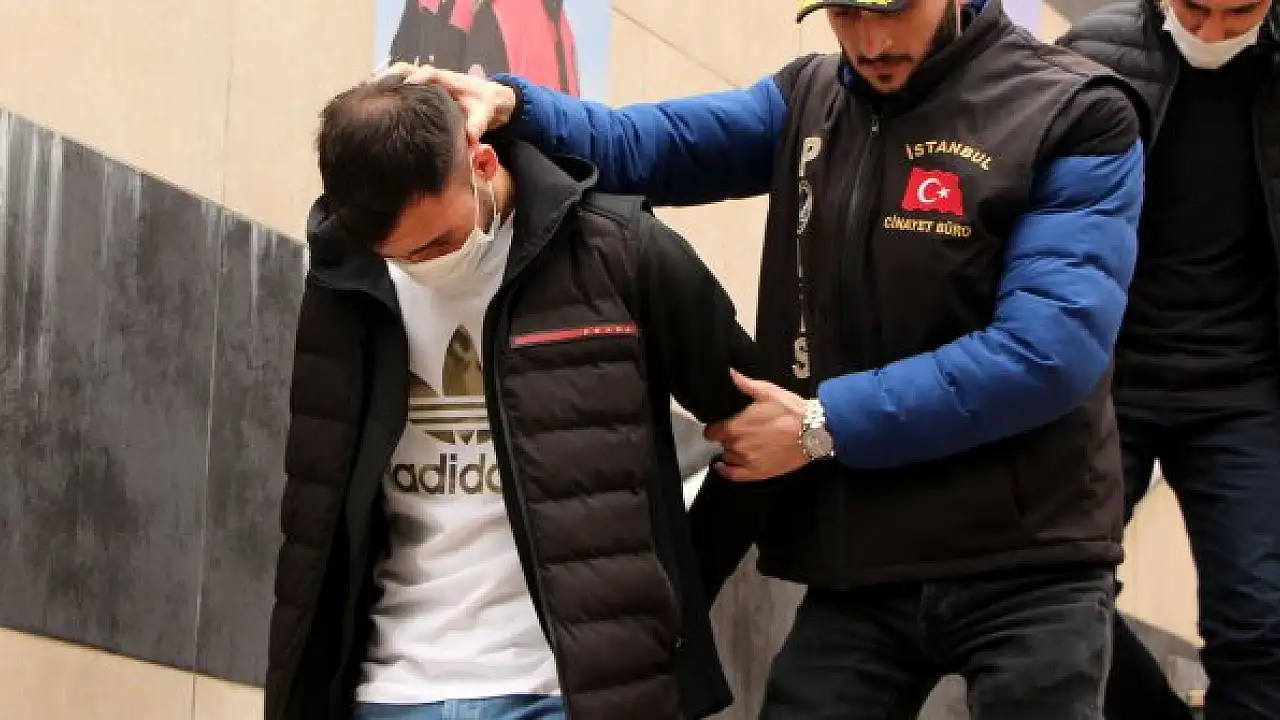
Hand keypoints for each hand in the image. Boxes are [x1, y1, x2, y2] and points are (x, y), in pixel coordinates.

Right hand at [375, 62, 516, 142]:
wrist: (482, 99)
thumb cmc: (482, 105)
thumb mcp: (483, 113)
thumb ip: (478, 123)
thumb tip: (472, 137)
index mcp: (446, 79)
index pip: (429, 73)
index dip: (417, 77)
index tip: (407, 84)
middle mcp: (430, 77)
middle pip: (405, 69)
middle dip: (390, 76)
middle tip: (374, 87)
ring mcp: (420, 81)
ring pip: (396, 76)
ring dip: (381, 82)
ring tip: (364, 93)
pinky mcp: (414, 89)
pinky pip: (396, 85)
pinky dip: (383, 90)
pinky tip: (368, 101)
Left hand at [705, 370, 809, 481]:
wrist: (815, 432)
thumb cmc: (792, 411)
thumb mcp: (766, 391)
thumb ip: (743, 383)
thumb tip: (728, 373)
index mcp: (734, 427)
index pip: (711, 431)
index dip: (717, 426)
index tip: (723, 423)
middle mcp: (737, 447)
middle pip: (721, 443)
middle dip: (728, 436)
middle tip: (742, 430)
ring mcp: (747, 462)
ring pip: (728, 457)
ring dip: (732, 451)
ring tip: (745, 443)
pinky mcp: (758, 473)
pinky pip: (733, 476)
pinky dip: (726, 470)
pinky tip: (724, 466)